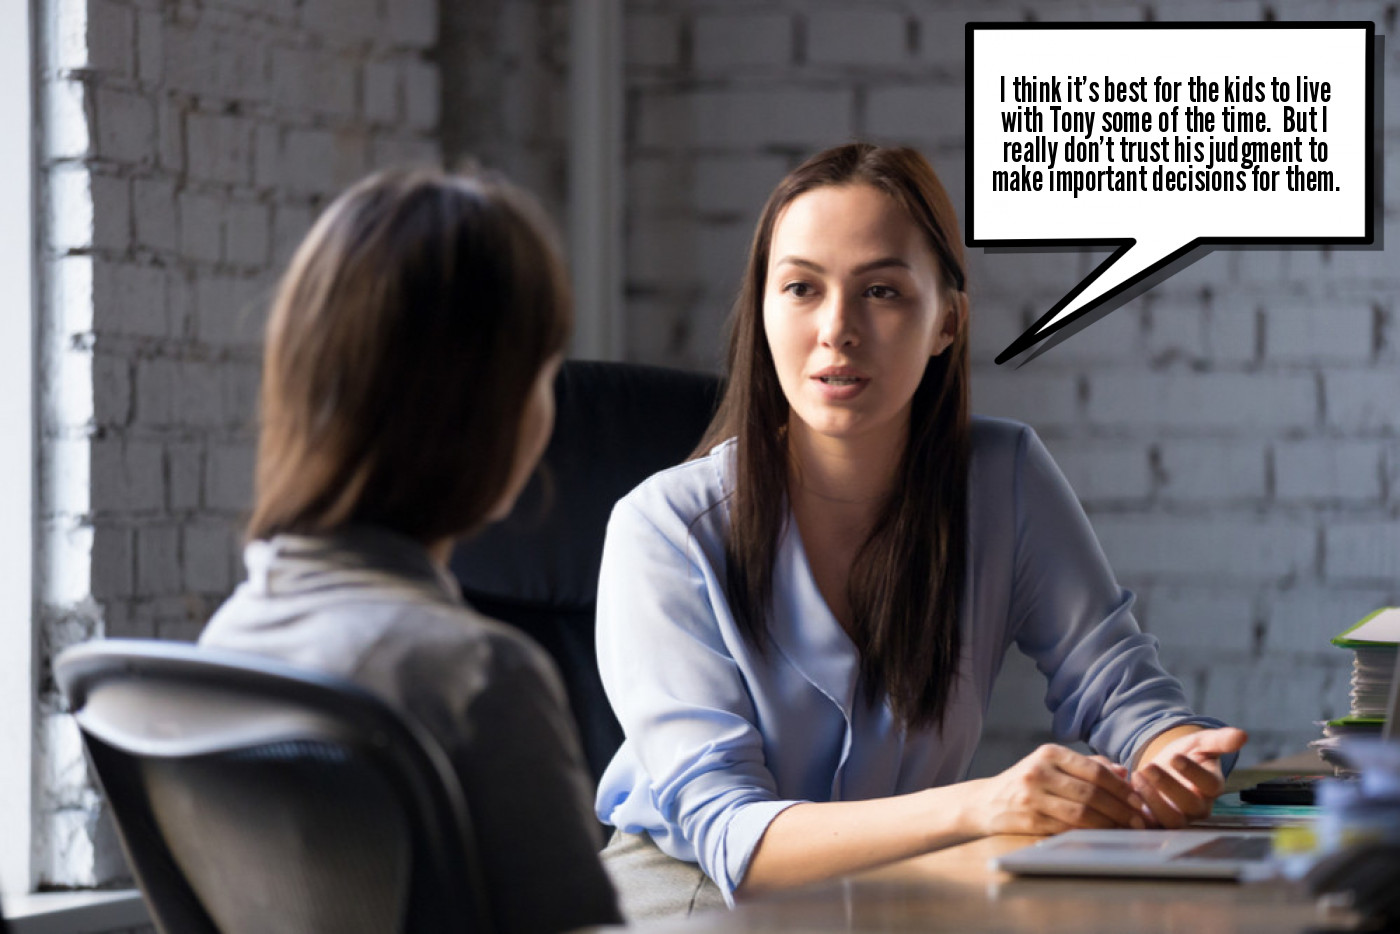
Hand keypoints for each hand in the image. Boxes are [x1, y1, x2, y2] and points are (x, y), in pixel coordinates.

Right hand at [963, 744, 1146, 835]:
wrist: (986, 802)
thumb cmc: (1028, 782)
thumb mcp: (1052, 764)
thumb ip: (1087, 765)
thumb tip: (1124, 772)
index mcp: (1049, 753)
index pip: (1095, 770)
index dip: (1121, 787)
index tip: (1139, 800)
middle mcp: (1040, 771)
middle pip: (1091, 792)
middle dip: (1121, 808)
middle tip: (1139, 820)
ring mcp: (1032, 796)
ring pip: (1081, 812)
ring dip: (1109, 823)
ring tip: (1126, 829)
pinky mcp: (1029, 819)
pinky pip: (1067, 829)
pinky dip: (1090, 834)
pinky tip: (1103, 836)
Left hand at [1131, 726, 1247, 827]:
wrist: (1164, 766)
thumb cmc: (1187, 754)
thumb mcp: (1201, 742)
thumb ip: (1220, 740)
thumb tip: (1243, 735)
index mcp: (1212, 787)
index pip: (1210, 785)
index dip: (1193, 773)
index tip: (1176, 757)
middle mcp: (1199, 807)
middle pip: (1190, 806)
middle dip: (1168, 786)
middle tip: (1149, 767)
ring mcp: (1179, 818)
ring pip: (1171, 820)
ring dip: (1152, 800)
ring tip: (1136, 776)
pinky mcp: (1158, 823)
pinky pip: (1151, 826)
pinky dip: (1139, 813)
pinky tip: (1127, 793)